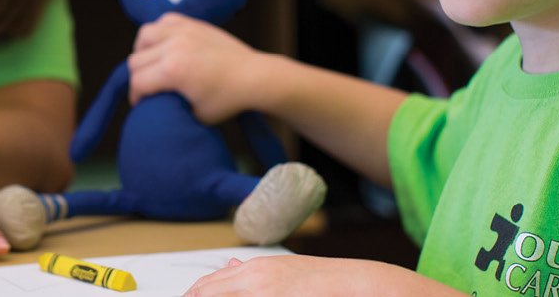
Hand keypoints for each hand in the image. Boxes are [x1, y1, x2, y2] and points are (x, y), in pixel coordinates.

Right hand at [127, 12, 265, 122]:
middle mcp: (174, 46)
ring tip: (153, 63)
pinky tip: (166, 45)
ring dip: (144, 51)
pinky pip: (164, 21)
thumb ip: (169, 106)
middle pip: (136, 60)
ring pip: (145, 35)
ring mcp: (183, 31)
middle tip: (148, 88)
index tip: (142, 104)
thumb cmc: (227, 100)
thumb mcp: (194, 114)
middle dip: (138, 78)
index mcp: (173, 70)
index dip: (136, 97)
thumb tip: (153, 103)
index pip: (137, 82)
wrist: (254, 76)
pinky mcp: (193, 24)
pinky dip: (160, 32)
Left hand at [186, 255, 461, 295]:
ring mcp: (270, 294)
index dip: (192, 296)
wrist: (365, 285)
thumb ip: (255, 273)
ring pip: (222, 296)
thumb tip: (228, 266)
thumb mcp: (287, 271)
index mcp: (257, 271)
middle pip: (206, 294)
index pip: (206, 288)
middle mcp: (258, 280)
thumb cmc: (328, 283)